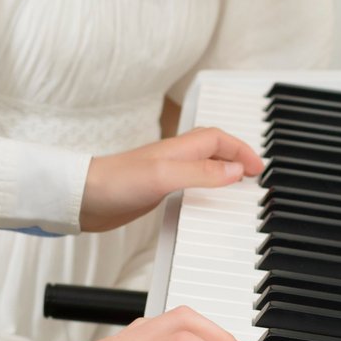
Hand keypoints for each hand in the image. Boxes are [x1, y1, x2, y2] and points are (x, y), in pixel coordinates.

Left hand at [80, 126, 264, 230]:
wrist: (83, 197)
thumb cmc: (116, 182)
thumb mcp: (165, 177)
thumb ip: (201, 174)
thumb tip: (234, 171)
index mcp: (179, 149)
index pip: (218, 140)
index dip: (240, 150)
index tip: (257, 167)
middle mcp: (173, 158)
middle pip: (212, 149)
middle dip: (235, 156)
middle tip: (252, 173)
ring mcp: (164, 173)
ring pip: (201, 166)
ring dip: (221, 171)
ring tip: (236, 184)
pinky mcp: (154, 189)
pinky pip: (188, 184)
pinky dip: (204, 188)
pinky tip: (201, 200)